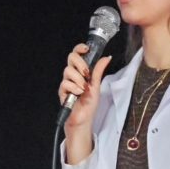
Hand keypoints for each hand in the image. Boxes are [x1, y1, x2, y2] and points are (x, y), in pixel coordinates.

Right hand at [59, 43, 111, 163]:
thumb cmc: (89, 105)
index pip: (77, 54)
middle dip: (80, 64)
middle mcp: (73, 75)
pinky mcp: (62, 91)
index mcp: (81, 72)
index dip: (80, 48)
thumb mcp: (97, 86)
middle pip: (70, 58)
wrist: (83, 120)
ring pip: (68, 71)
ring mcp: (67, 83)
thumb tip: (106, 57)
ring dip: (78, 79)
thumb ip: (98, 71)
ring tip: (84, 89)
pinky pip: (65, 83)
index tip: (86, 49)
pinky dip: (74, 88)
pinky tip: (78, 94)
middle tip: (87, 73)